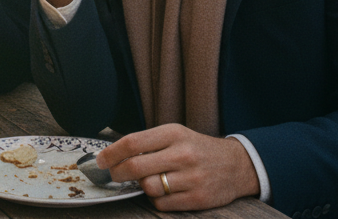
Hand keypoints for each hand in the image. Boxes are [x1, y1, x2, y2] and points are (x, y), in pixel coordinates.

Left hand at [95, 124, 259, 210]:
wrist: (237, 165)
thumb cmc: (197, 149)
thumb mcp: (176, 134)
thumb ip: (148, 143)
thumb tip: (114, 156)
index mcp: (173, 133)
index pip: (132, 142)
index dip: (111, 153)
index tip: (100, 160)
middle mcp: (182, 154)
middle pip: (135, 167)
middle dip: (117, 173)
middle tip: (115, 174)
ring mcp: (191, 178)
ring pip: (148, 188)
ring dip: (143, 186)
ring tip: (151, 180)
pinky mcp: (198, 199)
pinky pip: (162, 204)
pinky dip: (157, 200)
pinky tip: (165, 191)